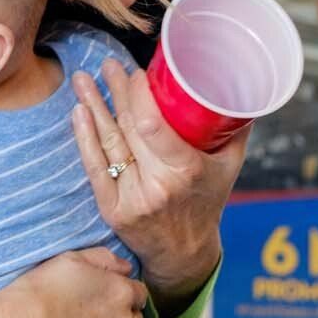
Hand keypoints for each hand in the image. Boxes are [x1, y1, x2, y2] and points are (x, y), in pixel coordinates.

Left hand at [69, 59, 242, 317]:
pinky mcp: (111, 208)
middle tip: (108, 64)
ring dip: (93, 106)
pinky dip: (84, 138)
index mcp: (186, 170)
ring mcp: (131, 197)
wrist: (183, 253)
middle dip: (116, 92)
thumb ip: (234, 128)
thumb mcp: (229, 167)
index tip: (138, 74)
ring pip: (109, 142)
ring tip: (82, 79)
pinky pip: (95, 167)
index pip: (153, 125)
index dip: (140, 96)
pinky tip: (78, 113)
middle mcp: (156, 184)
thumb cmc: (207, 201)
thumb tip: (239, 85)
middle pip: (129, 128)